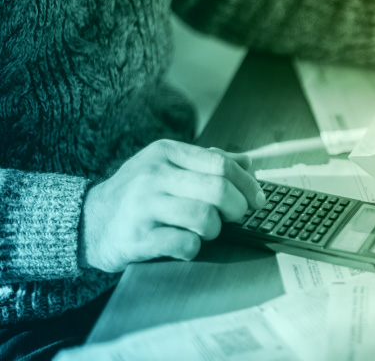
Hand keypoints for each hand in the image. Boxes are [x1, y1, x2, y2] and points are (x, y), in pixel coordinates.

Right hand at [78, 140, 266, 271]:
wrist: (89, 222)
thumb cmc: (138, 194)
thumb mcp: (167, 166)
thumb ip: (207, 161)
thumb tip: (247, 162)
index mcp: (166, 153)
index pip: (221, 163)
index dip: (247, 184)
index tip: (258, 200)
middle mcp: (154, 175)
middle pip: (218, 190)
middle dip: (237, 208)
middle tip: (236, 217)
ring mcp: (144, 206)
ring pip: (205, 217)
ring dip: (215, 229)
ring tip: (207, 230)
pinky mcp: (138, 237)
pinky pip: (184, 243)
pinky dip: (194, 247)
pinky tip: (187, 244)